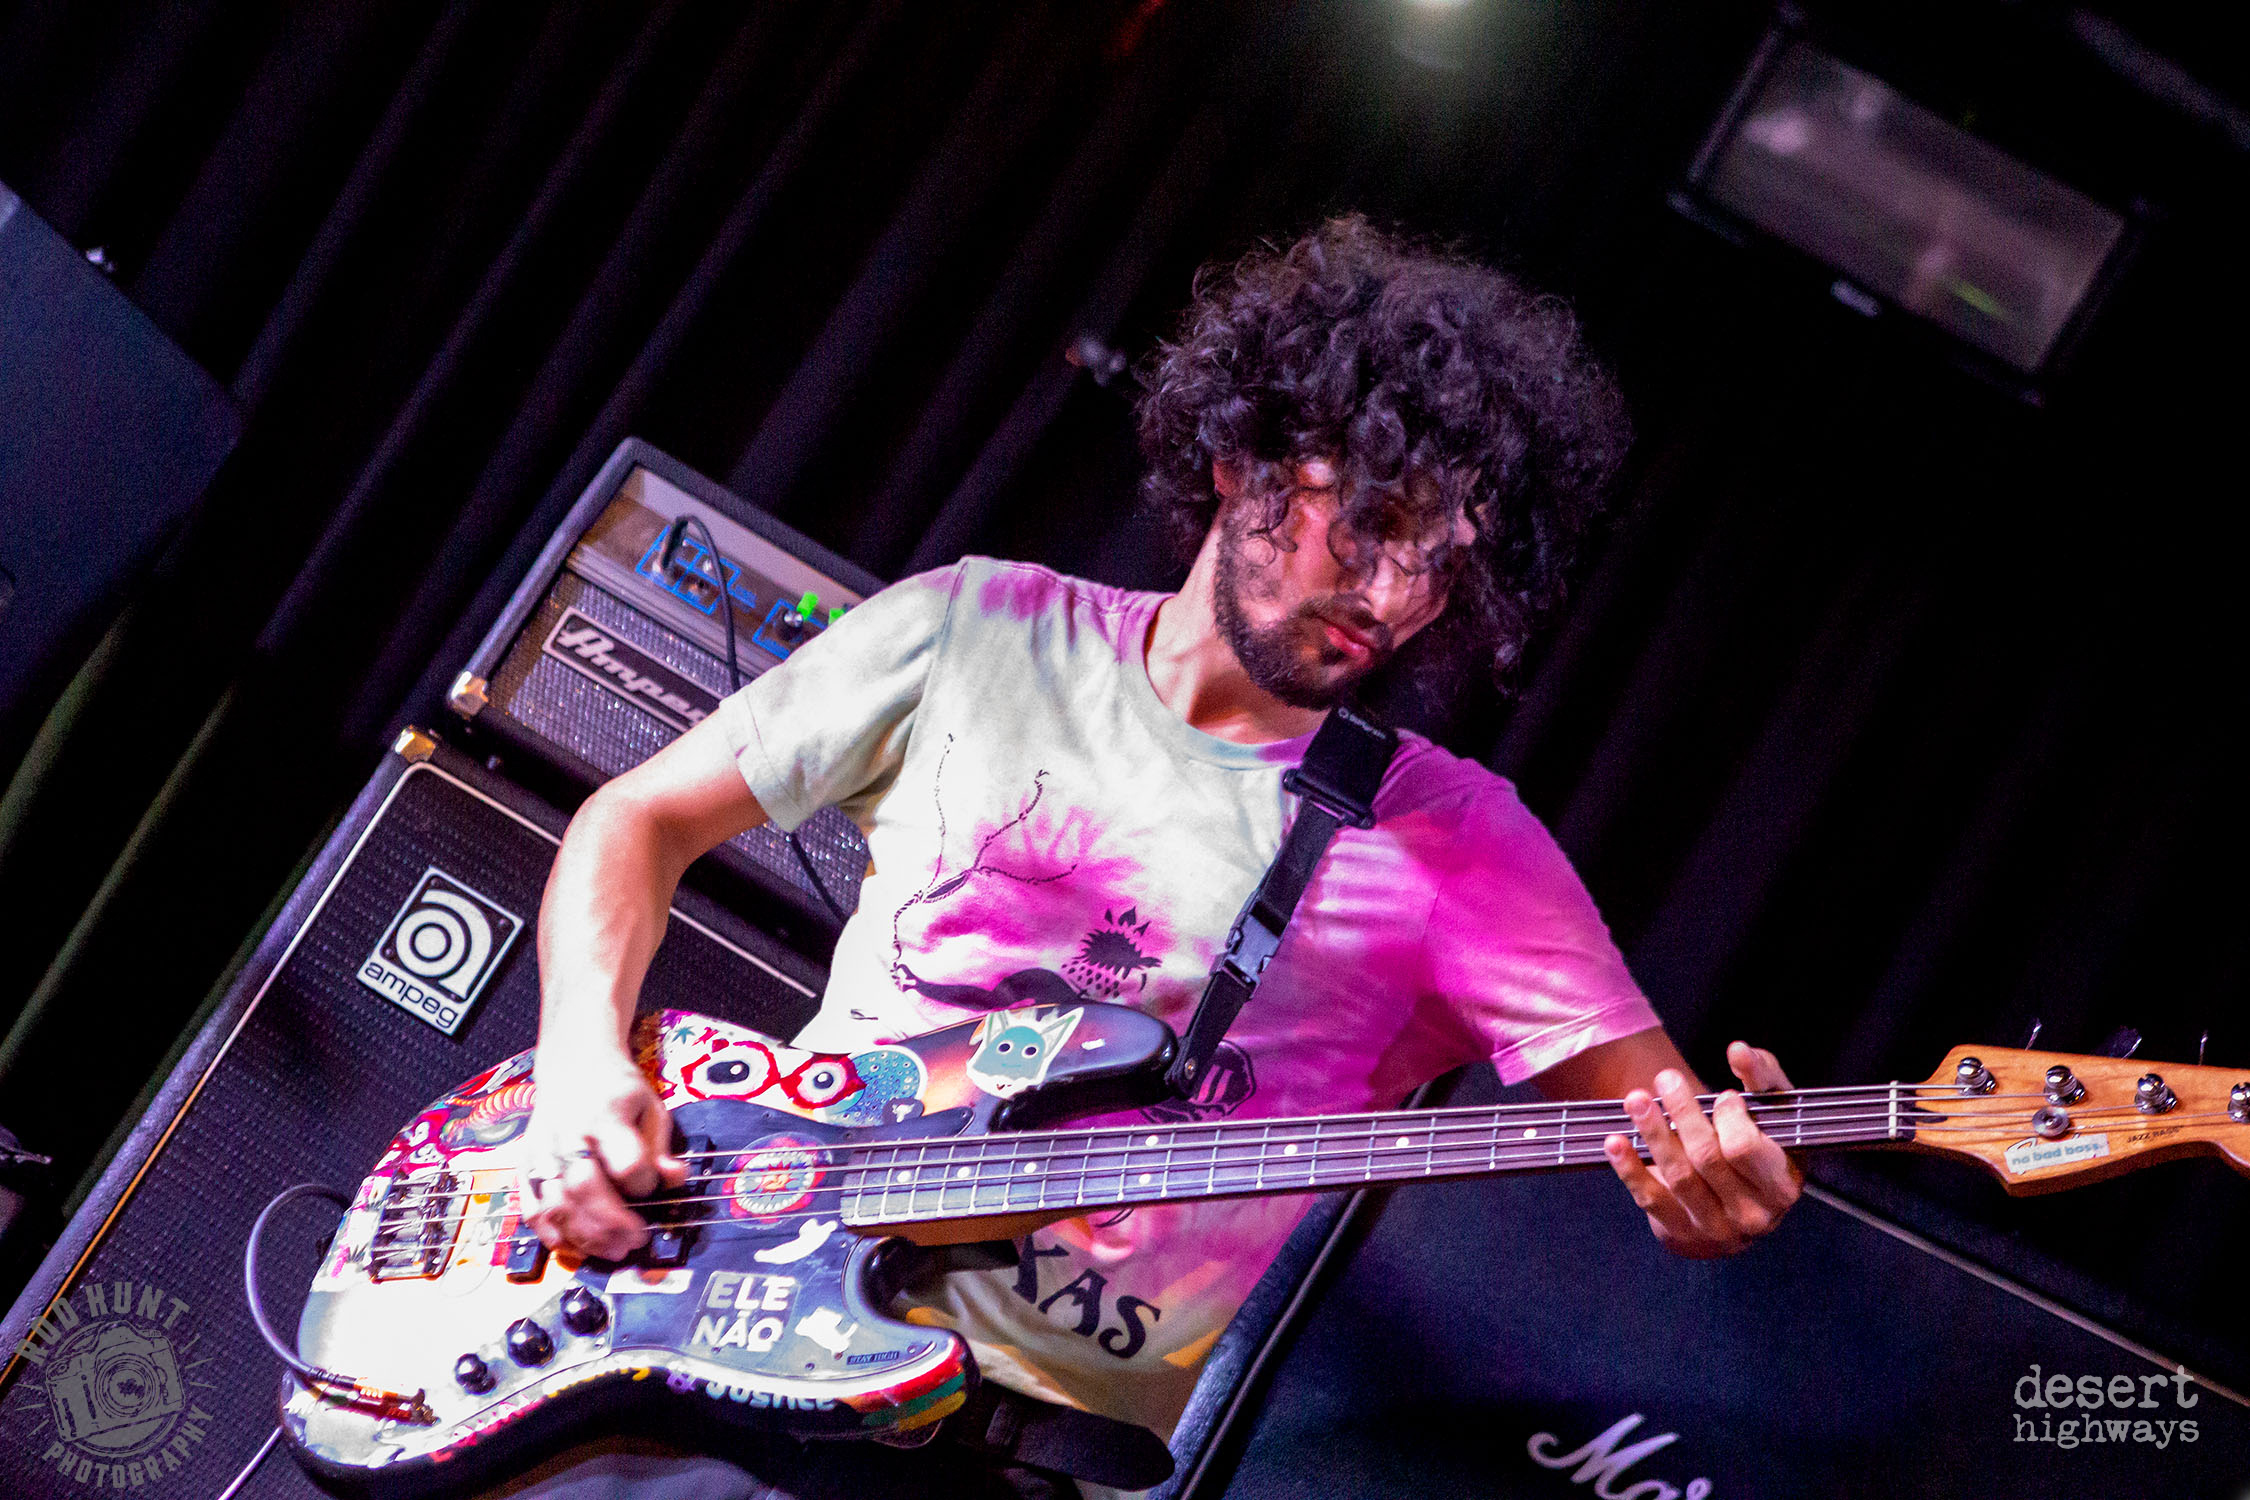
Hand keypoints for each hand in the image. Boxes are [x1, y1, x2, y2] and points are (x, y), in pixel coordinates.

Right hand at [516, 1047, 687, 1260]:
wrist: (574, 1063)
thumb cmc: (618, 1090)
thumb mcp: (651, 1108)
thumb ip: (661, 1147)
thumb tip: (674, 1180)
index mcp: (605, 1115)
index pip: (627, 1162)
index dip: (644, 1184)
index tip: (654, 1188)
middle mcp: (567, 1134)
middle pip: (585, 1188)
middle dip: (613, 1223)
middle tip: (636, 1242)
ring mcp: (541, 1150)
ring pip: (556, 1204)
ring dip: (585, 1236)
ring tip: (612, 1251)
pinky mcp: (524, 1164)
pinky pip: (532, 1207)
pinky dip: (550, 1233)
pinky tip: (574, 1247)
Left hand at [1603, 1041, 1802, 1258]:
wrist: (1742, 1206)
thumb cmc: (1762, 1147)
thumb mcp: (1773, 1112)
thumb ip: (1762, 1076)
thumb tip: (1739, 1051)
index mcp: (1782, 1184)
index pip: (1745, 1148)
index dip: (1728, 1117)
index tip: (1723, 1097)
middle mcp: (1753, 1213)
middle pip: (1707, 1158)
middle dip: (1683, 1113)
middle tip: (1666, 1079)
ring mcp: (1717, 1228)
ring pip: (1678, 1176)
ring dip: (1653, 1133)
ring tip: (1636, 1100)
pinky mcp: (1682, 1233)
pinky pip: (1651, 1200)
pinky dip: (1630, 1169)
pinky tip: (1615, 1141)